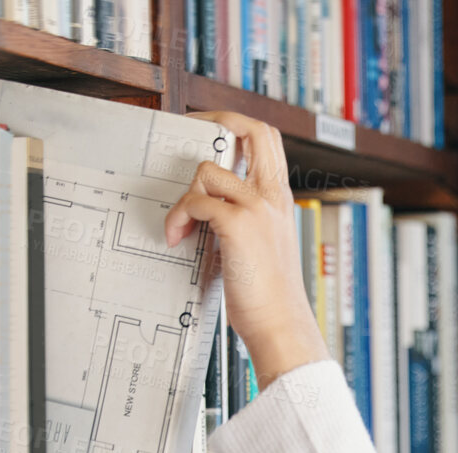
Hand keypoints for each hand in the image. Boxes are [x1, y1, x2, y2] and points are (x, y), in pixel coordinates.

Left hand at [165, 110, 329, 386]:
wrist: (280, 324)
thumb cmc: (269, 295)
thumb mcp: (264, 245)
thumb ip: (246, 218)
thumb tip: (207, 205)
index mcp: (281, 199)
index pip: (268, 139)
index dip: (238, 124)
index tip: (213, 131)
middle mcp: (273, 197)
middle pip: (252, 129)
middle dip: (217, 122)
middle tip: (191, 134)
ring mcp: (257, 208)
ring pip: (208, 170)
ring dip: (184, 196)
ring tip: (181, 226)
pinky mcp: (238, 226)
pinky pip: (196, 202)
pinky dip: (178, 218)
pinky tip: (177, 238)